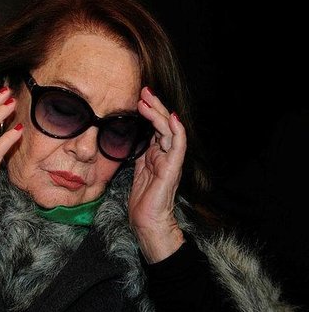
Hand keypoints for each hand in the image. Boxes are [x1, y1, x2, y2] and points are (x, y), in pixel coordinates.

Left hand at [129, 87, 185, 262]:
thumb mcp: (136, 169)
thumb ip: (138, 152)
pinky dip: (176, 130)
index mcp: (156, 154)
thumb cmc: (142, 199)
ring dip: (159, 113)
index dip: (149, 111)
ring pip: (170, 129)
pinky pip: (178, 145)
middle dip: (154, 106)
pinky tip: (170, 117)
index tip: (139, 97)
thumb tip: (132, 135)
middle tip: (144, 91)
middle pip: (163, 124)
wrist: (147, 220)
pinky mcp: (173, 167)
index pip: (155, 126)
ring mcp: (171, 160)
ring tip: (148, 99)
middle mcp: (165, 154)